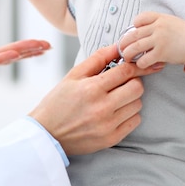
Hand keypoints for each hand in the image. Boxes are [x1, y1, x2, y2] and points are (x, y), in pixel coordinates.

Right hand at [29, 43, 161, 155]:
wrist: (47, 134)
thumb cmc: (58, 103)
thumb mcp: (73, 76)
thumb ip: (97, 59)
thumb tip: (117, 47)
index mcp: (91, 88)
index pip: (125, 71)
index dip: (131, 65)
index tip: (131, 66)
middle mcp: (102, 107)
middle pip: (137, 88)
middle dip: (132, 81)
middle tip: (121, 82)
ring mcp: (108, 125)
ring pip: (137, 104)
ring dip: (130, 99)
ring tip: (115, 98)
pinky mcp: (111, 138)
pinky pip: (135, 121)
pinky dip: (129, 114)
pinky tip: (115, 112)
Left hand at [118, 12, 184, 68]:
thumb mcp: (172, 22)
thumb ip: (158, 24)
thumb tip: (141, 30)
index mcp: (160, 18)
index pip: (140, 18)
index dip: (134, 26)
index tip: (134, 33)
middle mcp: (158, 27)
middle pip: (133, 34)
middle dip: (124, 43)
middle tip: (122, 49)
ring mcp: (159, 40)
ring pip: (135, 47)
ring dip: (128, 54)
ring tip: (127, 58)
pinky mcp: (161, 53)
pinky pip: (144, 59)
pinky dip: (140, 63)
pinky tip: (141, 64)